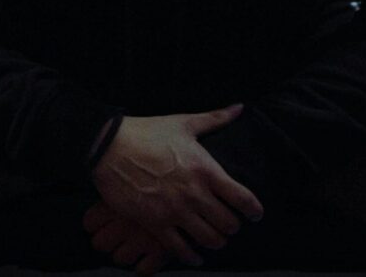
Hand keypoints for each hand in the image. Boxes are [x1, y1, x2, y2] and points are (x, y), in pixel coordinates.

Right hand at [89, 102, 263, 267]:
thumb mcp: (184, 123)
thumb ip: (215, 118)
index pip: (242, 198)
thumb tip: (239, 108)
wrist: (110, 147)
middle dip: (233, 227)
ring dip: (216, 241)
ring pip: (209, 239)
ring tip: (216, 238)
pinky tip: (195, 256)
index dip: (254, 210)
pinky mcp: (155, 223)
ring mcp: (174, 211)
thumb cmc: (148, 132)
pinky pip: (180, 250)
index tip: (256, 214)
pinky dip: (191, 257)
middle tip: (231, 225)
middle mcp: (194, 193)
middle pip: (228, 224)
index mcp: (205, 169)